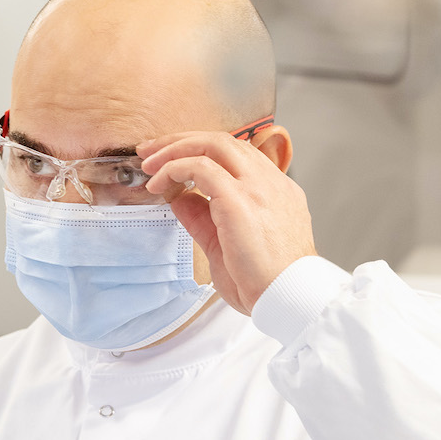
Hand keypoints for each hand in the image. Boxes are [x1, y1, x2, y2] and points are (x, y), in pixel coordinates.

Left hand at [137, 128, 316, 314]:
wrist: (291, 299)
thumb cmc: (267, 282)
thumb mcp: (227, 244)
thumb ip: (204, 218)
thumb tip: (180, 198)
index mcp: (275, 191)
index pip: (236, 155)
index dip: (200, 150)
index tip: (172, 159)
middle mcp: (270, 182)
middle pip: (222, 141)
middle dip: (181, 140)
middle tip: (151, 151)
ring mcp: (258, 187)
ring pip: (213, 144)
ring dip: (175, 149)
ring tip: (149, 165)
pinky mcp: (240, 199)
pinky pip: (201, 167)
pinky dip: (174, 168)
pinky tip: (158, 183)